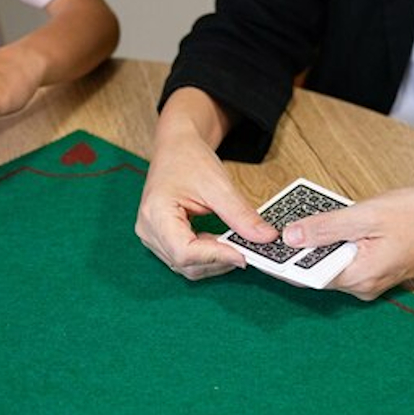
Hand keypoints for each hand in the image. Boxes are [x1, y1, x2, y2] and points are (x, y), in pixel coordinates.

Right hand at [135, 118, 276, 280]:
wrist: (176, 148)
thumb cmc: (188, 159)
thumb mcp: (219, 185)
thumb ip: (241, 215)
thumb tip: (265, 238)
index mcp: (155, 214)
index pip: (184, 252)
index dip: (216, 256)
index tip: (243, 254)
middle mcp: (149, 231)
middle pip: (186, 264)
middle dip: (219, 261)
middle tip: (246, 249)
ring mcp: (153, 237)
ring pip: (187, 266)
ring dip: (214, 260)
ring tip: (235, 244)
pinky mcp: (162, 239)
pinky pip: (185, 258)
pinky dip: (208, 255)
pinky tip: (222, 243)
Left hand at [281, 188, 413, 299]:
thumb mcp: (367, 215)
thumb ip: (327, 228)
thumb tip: (292, 237)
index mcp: (359, 277)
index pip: (309, 275)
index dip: (286, 260)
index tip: (266, 247)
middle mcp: (364, 286)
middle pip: (319, 269)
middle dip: (302, 248)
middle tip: (286, 224)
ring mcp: (372, 280)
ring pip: (333, 262)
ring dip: (321, 243)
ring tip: (309, 220)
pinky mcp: (378, 270)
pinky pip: (348, 259)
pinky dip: (338, 243)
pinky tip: (336, 224)